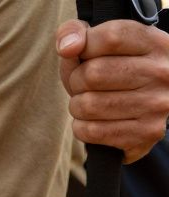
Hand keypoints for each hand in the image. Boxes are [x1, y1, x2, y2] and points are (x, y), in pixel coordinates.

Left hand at [57, 18, 168, 162]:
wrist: (149, 105)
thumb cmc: (117, 70)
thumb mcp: (102, 44)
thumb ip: (76, 33)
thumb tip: (67, 48)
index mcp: (156, 43)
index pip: (109, 37)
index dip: (85, 47)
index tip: (85, 54)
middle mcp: (163, 73)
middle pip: (92, 74)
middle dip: (76, 80)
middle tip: (84, 84)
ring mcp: (157, 105)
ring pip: (87, 105)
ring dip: (77, 106)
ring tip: (89, 101)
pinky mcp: (146, 133)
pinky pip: (90, 131)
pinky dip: (82, 126)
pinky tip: (95, 120)